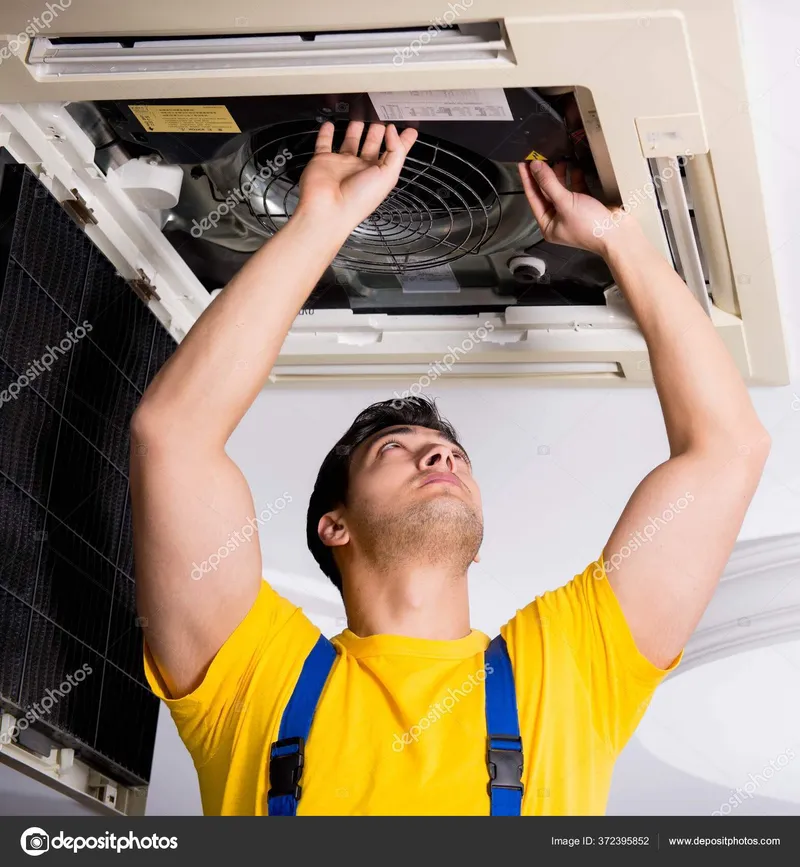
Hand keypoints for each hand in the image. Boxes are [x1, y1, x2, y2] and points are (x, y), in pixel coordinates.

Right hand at [296, 120, 417, 230]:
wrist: (329, 209)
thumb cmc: (358, 200)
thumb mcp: (388, 175)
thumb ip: (395, 150)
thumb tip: (393, 131)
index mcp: (379, 173)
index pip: (394, 153)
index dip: (402, 141)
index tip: (409, 128)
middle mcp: (361, 168)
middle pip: (372, 144)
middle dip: (378, 129)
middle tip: (383, 115)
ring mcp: (343, 164)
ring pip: (351, 141)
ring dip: (356, 128)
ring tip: (361, 114)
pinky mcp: (324, 160)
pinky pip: (324, 143)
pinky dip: (326, 133)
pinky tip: (330, 125)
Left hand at [518, 160, 641, 256]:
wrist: (618, 233)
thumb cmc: (589, 225)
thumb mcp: (565, 202)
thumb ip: (549, 183)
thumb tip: (535, 166)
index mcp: (547, 224)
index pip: (533, 198)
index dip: (528, 180)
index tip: (523, 163)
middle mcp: (557, 219)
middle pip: (546, 193)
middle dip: (544, 175)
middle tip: (541, 156)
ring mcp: (571, 212)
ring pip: (561, 189)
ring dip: (560, 175)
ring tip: (559, 159)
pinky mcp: (585, 205)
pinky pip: (575, 189)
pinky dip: (575, 178)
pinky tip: (576, 168)